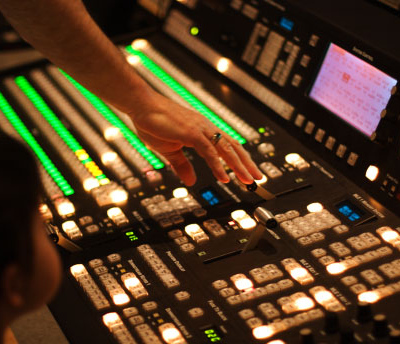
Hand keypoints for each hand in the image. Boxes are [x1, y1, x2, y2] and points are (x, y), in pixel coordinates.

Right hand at [128, 93, 262, 185]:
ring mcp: (200, 129)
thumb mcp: (170, 151)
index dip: (240, 159)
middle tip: (257, 179)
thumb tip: (192, 181)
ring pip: (226, 149)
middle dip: (247, 164)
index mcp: (203, 131)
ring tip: (248, 181)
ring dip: (239, 166)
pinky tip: (225, 177)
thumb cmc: (154, 123)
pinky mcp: (191, 132)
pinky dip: (218, 165)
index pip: (227, 146)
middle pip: (233, 147)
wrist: (141, 106)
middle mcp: (206, 128)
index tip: (248, 172)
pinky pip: (209, 151)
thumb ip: (182, 166)